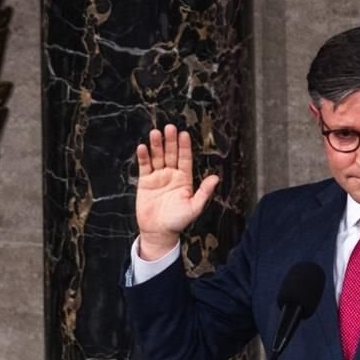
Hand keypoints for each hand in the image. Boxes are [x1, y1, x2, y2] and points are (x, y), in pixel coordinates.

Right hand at [135, 124, 219, 259]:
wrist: (159, 231)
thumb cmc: (178, 221)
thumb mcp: (194, 207)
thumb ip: (204, 192)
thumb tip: (216, 178)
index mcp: (184, 179)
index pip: (185, 159)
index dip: (184, 147)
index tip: (184, 134)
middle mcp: (171, 175)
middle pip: (171, 154)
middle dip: (170, 141)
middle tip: (169, 128)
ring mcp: (158, 177)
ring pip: (157, 157)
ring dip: (156, 145)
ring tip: (155, 133)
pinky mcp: (145, 182)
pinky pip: (144, 166)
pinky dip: (143, 157)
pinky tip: (143, 147)